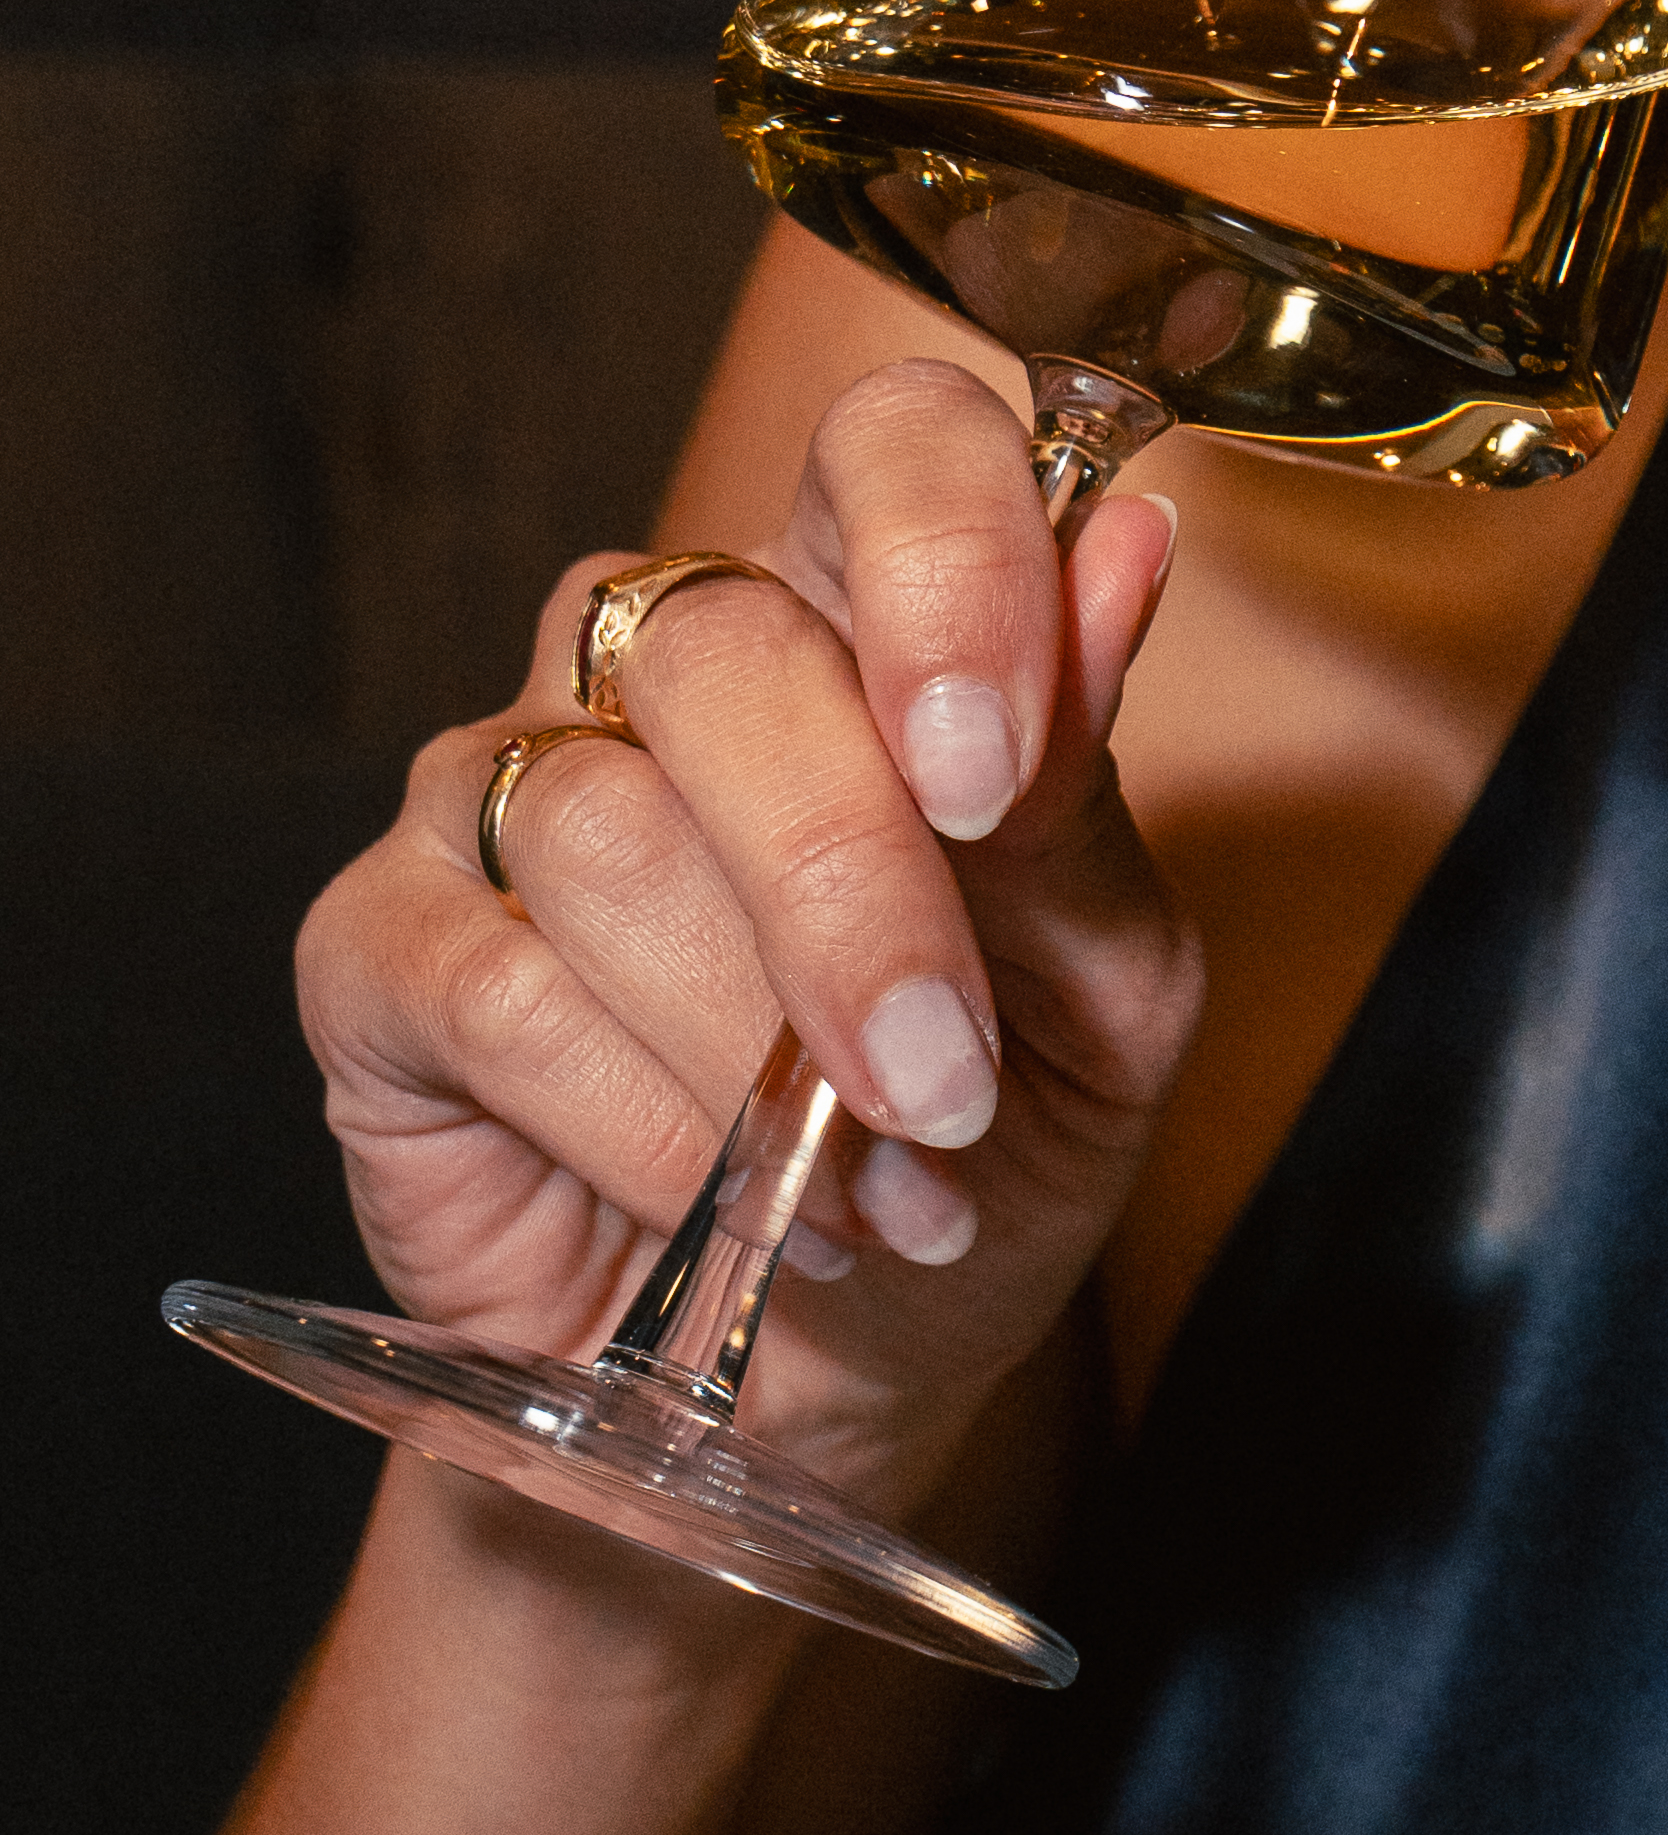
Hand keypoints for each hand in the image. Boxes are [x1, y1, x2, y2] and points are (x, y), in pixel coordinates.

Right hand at [294, 360, 1200, 1537]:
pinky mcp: (377, 945)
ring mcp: (502, 788)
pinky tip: (720, 1208)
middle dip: (858, 897)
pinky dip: (639, 1125)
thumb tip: (1123, 545)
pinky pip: (495, 986)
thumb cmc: (971, 1156)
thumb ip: (1083, 793)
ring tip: (865, 1192)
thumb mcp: (1097, 1000)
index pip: (891, 447)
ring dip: (757, 1051)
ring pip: (609, 832)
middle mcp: (667, 662)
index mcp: (867, 621)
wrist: (820, 1387)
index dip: (944, 562)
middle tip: (941, 1082)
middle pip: (733, 660)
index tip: (992, 763)